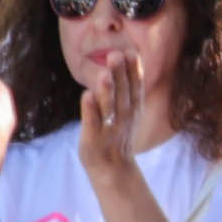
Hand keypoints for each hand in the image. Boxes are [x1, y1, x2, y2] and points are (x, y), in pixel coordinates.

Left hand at [78, 55, 147, 187]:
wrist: (113, 170)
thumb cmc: (116, 135)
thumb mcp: (127, 112)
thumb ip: (124, 89)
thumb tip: (123, 61)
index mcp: (133, 109)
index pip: (135, 87)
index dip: (134, 70)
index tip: (130, 52)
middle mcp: (124, 117)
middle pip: (123, 93)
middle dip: (120, 75)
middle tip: (116, 55)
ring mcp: (109, 128)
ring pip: (109, 107)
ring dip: (107, 91)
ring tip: (104, 74)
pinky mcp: (94, 138)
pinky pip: (92, 122)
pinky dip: (90, 110)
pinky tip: (86, 95)